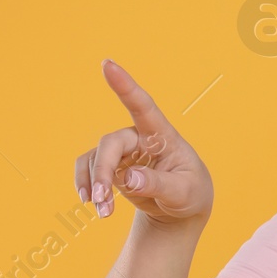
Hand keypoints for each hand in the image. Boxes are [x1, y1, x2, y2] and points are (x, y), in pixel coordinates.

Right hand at [75, 60, 213, 225]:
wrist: (180, 208)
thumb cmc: (189, 193)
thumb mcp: (183, 192)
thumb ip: (158, 184)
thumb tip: (127, 178)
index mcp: (163, 136)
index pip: (143, 106)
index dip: (125, 85)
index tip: (108, 64)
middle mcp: (140, 138)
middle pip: (111, 143)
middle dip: (102, 170)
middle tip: (100, 198)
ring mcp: (123, 151)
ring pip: (96, 158)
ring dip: (95, 184)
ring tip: (103, 212)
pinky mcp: (111, 165)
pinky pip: (88, 169)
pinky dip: (86, 185)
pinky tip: (91, 202)